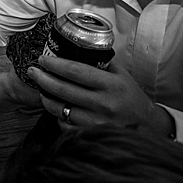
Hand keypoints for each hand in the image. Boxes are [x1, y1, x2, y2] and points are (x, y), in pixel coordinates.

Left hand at [29, 55, 171, 135]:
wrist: (149, 126)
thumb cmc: (131, 97)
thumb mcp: (122, 76)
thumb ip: (101, 63)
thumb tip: (77, 48)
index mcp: (111, 85)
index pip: (76, 71)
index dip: (55, 64)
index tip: (43, 59)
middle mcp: (103, 103)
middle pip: (63, 90)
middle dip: (43, 79)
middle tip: (33, 71)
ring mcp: (97, 122)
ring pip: (60, 109)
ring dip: (46, 98)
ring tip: (41, 89)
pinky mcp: (92, 134)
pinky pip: (65, 125)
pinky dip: (58, 116)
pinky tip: (57, 108)